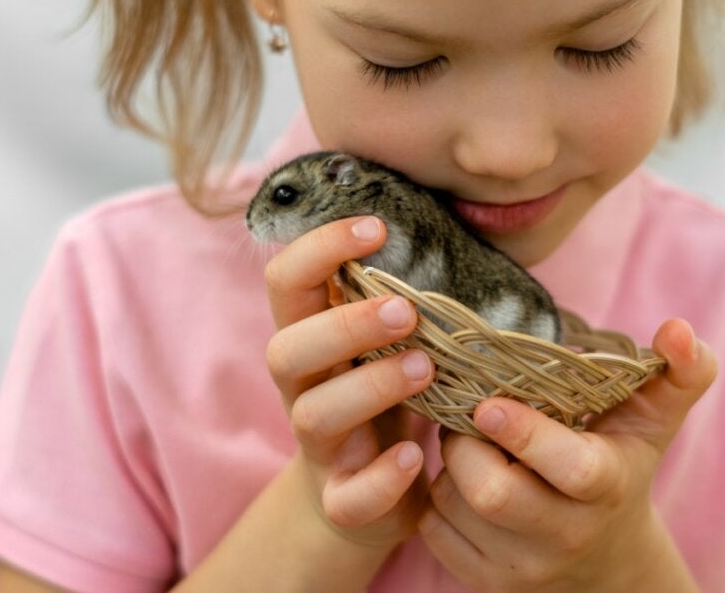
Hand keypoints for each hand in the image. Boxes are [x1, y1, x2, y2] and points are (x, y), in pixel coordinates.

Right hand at [263, 216, 434, 548]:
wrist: (365, 500)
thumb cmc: (383, 400)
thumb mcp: (381, 345)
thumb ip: (389, 297)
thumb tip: (438, 224)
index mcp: (310, 340)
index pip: (285, 282)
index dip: (318, 249)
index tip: (376, 228)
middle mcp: (304, 390)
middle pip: (286, 349)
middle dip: (343, 324)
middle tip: (406, 312)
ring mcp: (320, 448)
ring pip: (315, 415)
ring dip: (370, 386)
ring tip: (426, 369)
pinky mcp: (344, 501)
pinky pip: (349, 496)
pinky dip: (382, 476)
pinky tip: (416, 455)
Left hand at [418, 319, 715, 591]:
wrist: (608, 562)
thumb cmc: (624, 466)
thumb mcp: (655, 421)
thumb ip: (682, 371)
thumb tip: (679, 329)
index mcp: (608, 486)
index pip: (568, 468)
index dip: (525, 434)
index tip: (490, 402)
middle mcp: (567, 535)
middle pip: (493, 493)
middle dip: (465, 444)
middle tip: (468, 414)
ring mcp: (525, 567)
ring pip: (454, 507)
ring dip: (448, 465)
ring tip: (470, 444)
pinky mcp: (486, 582)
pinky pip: (434, 530)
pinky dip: (436, 497)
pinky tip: (462, 479)